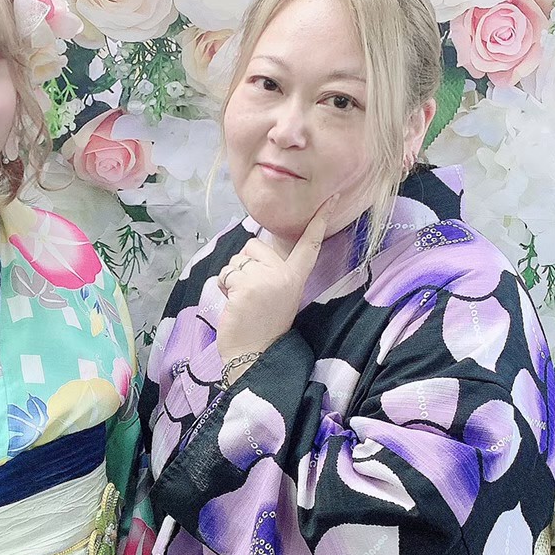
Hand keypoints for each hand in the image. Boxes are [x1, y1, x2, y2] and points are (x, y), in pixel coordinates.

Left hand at [216, 195, 339, 365]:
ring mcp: (267, 279)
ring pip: (237, 258)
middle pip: (255, 245)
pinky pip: (227, 272)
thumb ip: (273, 271)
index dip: (319, 220)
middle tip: (251, 293)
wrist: (254, 355)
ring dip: (232, 277)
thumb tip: (254, 248)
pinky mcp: (247, 285)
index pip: (309, 244)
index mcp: (296, 278)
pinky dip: (224, 286)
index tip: (330, 198)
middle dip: (244, 264)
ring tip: (243, 300)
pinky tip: (234, 304)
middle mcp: (285, 275)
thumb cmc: (261, 326)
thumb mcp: (277, 294)